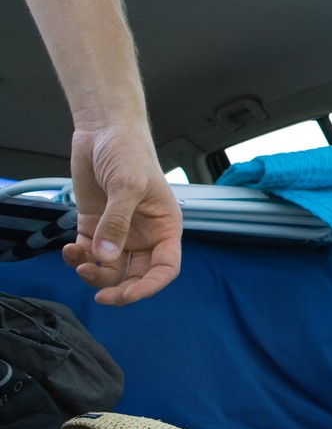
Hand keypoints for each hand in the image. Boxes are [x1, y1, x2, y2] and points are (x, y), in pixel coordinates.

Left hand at [62, 124, 182, 304]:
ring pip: (111, 269)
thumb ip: (116, 223)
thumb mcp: (127, 186)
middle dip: (120, 288)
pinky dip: (77, 258)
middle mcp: (144, 235)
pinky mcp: (94, 226)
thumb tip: (107, 257)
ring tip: (80, 263)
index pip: (165, 267)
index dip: (151, 286)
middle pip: (136, 275)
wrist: (103, 130)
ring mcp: (118, 232)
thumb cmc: (129, 152)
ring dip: (95, 273)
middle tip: (101, 297)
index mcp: (164, 227)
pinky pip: (88, 253)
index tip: (129, 294)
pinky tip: (69, 250)